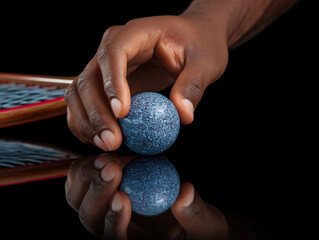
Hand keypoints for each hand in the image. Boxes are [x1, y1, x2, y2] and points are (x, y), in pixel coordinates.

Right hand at [64, 14, 228, 150]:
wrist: (193, 41)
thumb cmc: (198, 45)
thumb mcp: (204, 62)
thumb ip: (193, 85)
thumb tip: (183, 114)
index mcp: (135, 33)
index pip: (113, 53)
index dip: (112, 83)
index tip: (121, 113)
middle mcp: (112, 47)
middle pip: (90, 77)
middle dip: (96, 112)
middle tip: (112, 140)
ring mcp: (106, 66)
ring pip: (80, 92)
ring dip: (86, 121)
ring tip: (105, 144)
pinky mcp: (106, 84)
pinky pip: (86, 102)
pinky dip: (86, 122)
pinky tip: (97, 139)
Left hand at [65, 154, 227, 238]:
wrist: (190, 219)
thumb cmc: (199, 229)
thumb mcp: (204, 226)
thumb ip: (193, 213)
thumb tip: (183, 194)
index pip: (114, 238)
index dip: (114, 221)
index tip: (122, 198)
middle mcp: (113, 228)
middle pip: (89, 216)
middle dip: (98, 191)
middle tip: (112, 167)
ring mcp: (106, 209)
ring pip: (80, 197)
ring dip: (91, 175)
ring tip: (110, 157)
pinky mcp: (106, 190)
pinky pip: (88, 179)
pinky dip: (94, 164)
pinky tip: (113, 153)